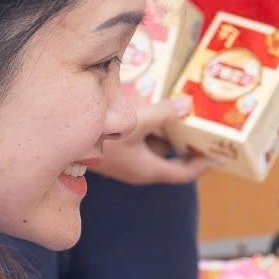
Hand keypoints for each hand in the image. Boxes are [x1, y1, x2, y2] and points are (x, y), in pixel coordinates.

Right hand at [92, 96, 212, 186]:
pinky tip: (150, 106)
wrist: (60, 145)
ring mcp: (124, 160)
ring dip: (166, 132)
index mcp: (149, 170)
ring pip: (153, 147)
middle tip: (202, 124)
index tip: (218, 152)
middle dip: (185, 142)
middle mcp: (138, 168)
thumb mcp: (137, 123)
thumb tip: (188, 105)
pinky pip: (138, 139)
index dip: (202, 164)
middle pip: (169, 158)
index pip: (183, 173)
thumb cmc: (100, 139)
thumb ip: (164, 114)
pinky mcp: (112, 150)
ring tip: (181, 110)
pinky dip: (149, 126)